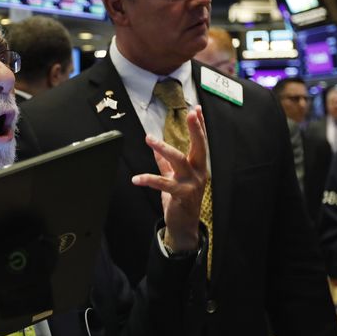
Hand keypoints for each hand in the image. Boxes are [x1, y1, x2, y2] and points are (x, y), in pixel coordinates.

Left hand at [131, 106, 208, 250]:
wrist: (184, 225)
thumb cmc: (180, 199)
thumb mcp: (173, 178)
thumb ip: (165, 163)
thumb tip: (155, 147)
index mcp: (198, 167)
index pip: (200, 143)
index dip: (199, 127)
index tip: (197, 110)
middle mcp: (198, 173)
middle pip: (199, 147)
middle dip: (196, 130)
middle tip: (191, 114)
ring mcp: (191, 184)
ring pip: (179, 160)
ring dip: (163, 148)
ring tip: (149, 139)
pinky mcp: (180, 195)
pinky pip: (162, 183)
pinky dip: (148, 179)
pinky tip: (136, 178)